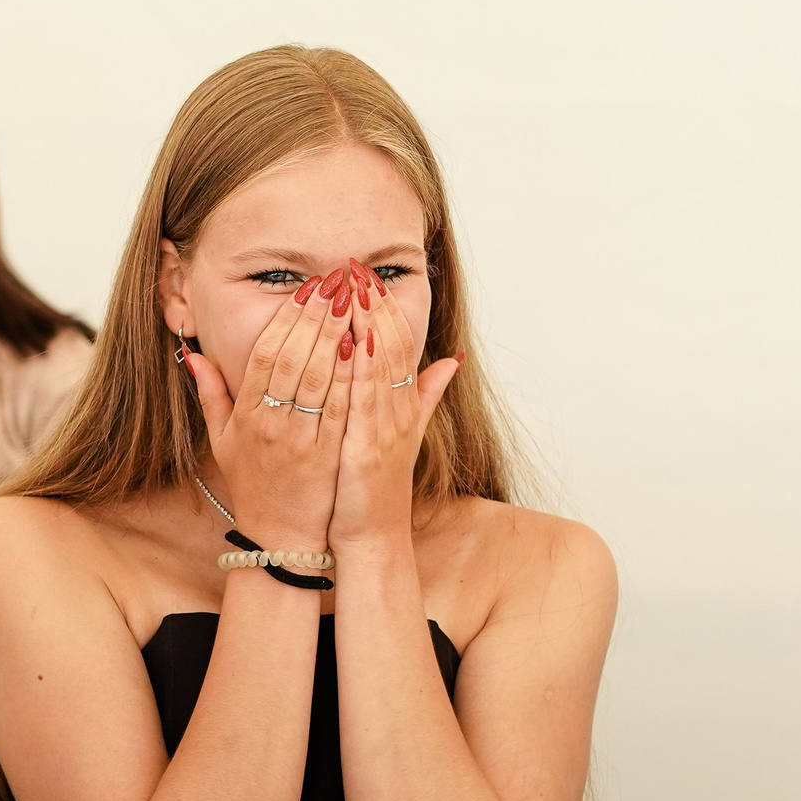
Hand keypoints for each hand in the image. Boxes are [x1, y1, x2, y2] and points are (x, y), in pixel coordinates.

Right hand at [180, 270, 354, 553]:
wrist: (281, 538)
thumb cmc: (255, 486)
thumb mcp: (222, 442)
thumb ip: (210, 395)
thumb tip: (193, 355)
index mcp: (248, 416)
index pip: (266, 354)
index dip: (287, 318)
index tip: (306, 289)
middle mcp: (272, 424)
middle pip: (295, 357)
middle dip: (316, 315)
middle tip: (336, 279)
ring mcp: (301, 440)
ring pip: (320, 377)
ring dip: (338, 333)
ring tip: (355, 299)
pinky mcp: (328, 456)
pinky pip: (342, 407)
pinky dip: (353, 374)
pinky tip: (366, 345)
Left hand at [331, 259, 459, 552]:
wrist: (372, 535)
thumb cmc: (376, 487)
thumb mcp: (404, 435)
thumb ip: (426, 395)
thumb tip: (452, 360)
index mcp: (404, 405)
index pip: (399, 343)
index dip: (385, 307)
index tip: (368, 275)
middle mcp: (399, 411)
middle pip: (391, 345)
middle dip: (375, 304)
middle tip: (357, 266)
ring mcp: (386, 428)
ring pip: (379, 365)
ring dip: (366, 323)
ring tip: (352, 287)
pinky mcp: (367, 447)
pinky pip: (364, 400)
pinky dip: (359, 368)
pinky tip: (348, 338)